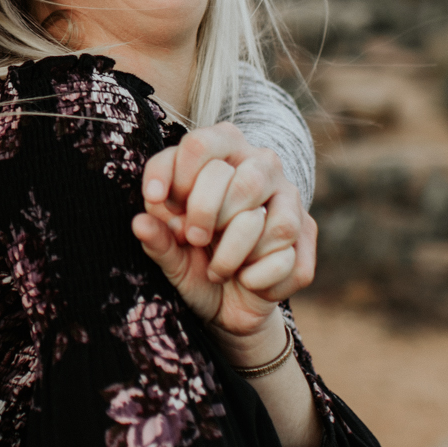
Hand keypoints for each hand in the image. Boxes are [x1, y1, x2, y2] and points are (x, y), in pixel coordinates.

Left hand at [132, 123, 315, 341]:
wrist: (231, 302)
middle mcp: (260, 163)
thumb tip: (140, 223)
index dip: (174, 178)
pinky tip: (248, 280)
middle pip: (234, 179)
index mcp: (222, 151)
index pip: (200, 144)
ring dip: (230, 256)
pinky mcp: (306, 231)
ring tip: (219, 268)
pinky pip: (283, 257)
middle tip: (194, 239)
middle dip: (204, 216)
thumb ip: (158, 238)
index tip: (158, 202)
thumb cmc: (195, 262)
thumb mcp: (171, 254)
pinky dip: (256, 279)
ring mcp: (289, 195)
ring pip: (259, 220)